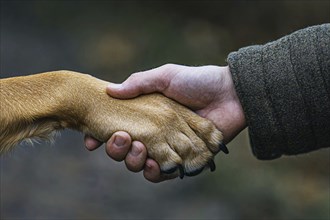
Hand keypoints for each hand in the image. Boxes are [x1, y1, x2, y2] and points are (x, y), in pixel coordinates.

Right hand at [85, 64, 245, 181]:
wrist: (230, 94)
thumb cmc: (198, 81)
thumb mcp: (165, 76)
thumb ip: (139, 83)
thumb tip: (109, 91)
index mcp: (148, 116)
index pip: (120, 129)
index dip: (103, 136)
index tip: (91, 138)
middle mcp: (156, 134)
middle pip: (127, 151)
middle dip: (117, 150)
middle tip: (120, 139)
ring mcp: (170, 148)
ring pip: (142, 165)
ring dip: (134, 162)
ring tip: (138, 149)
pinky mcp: (186, 160)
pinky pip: (166, 173)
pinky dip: (158, 173)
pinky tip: (156, 164)